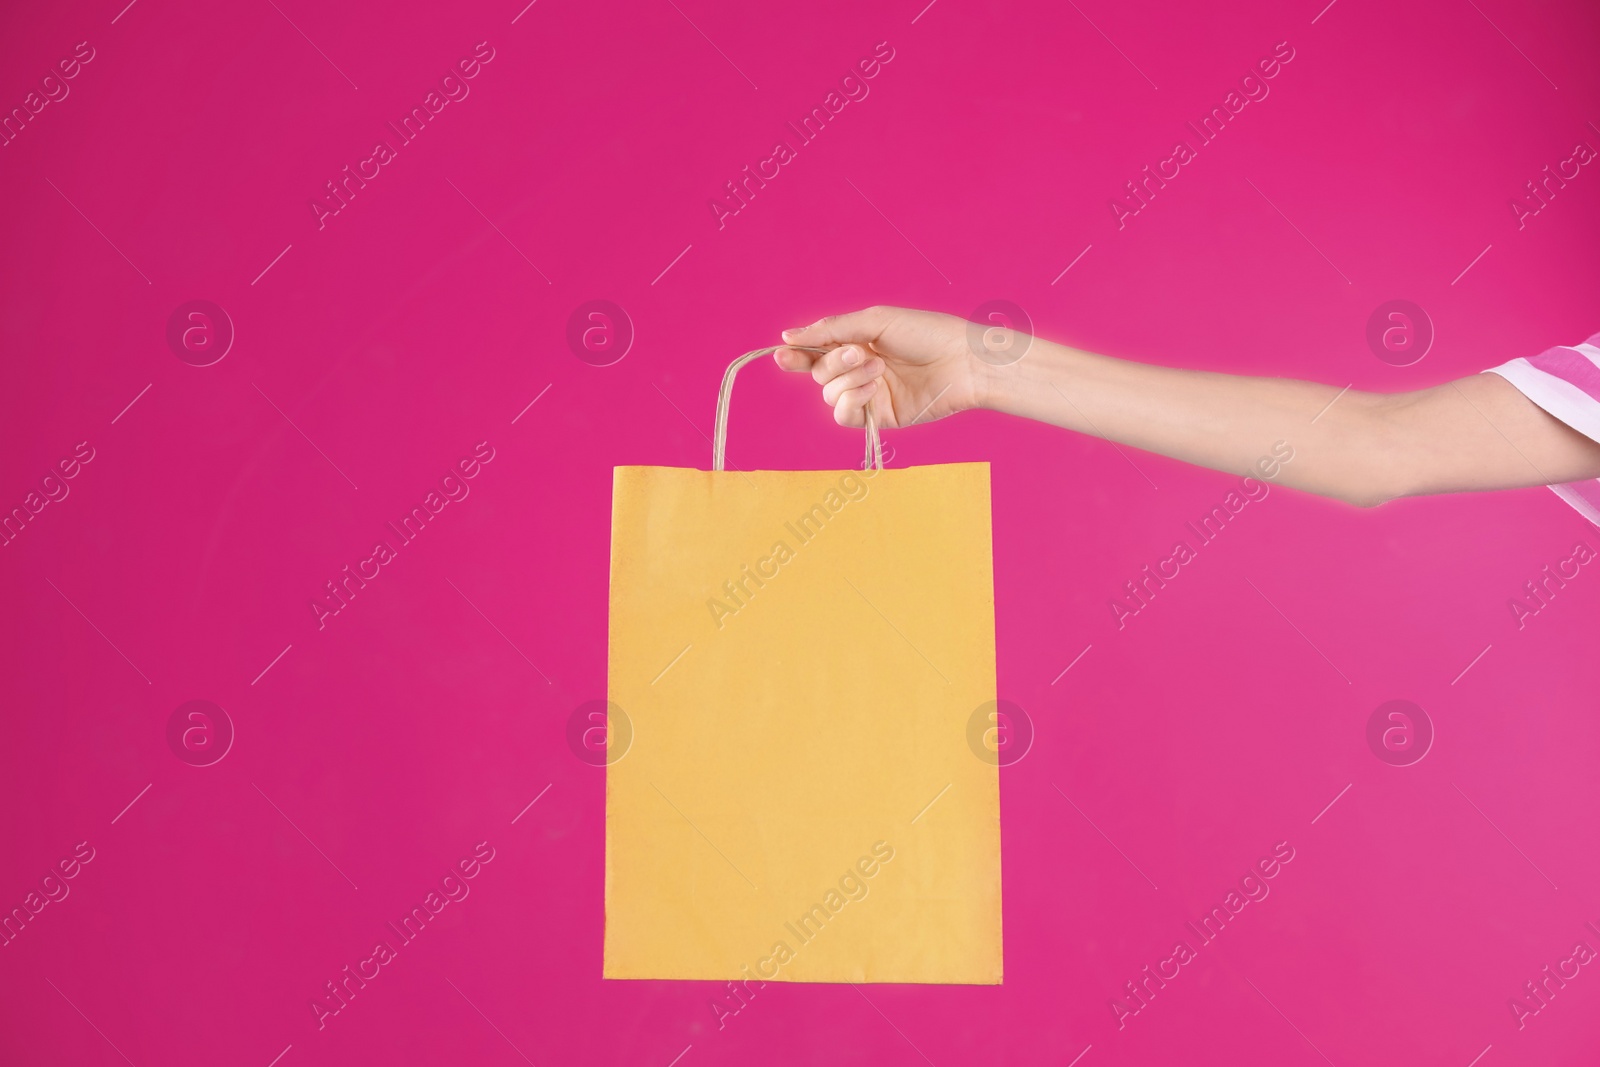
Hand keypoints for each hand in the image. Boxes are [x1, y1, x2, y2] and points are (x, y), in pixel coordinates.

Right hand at [775, 306, 987, 428]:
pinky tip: (874, 390)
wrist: (962, 362)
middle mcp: (858, 370)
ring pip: (829, 395)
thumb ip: (831, 330)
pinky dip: (853, 401)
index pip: (815, 351)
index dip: (795, 355)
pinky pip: (845, 415)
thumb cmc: (926, 333)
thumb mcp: (875, 321)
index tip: (782, 354)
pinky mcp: (879, 416)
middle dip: (833, 363)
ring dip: (848, 381)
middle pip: (818, 374)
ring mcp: (868, 394)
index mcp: (856, 342)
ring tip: (878, 369)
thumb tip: (787, 336)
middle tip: (859, 353)